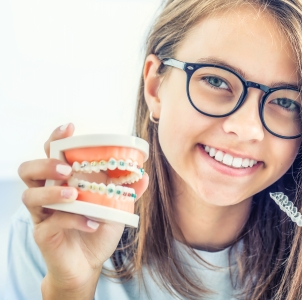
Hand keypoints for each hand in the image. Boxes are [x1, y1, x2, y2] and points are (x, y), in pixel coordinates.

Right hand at [18, 124, 148, 297]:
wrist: (89, 263)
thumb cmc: (98, 228)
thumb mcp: (116, 207)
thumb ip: (127, 190)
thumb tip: (144, 175)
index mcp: (63, 180)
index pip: (51, 153)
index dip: (56, 138)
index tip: (70, 128)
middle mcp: (48, 193)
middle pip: (29, 170)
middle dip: (45, 164)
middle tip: (66, 169)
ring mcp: (43, 214)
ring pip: (29, 195)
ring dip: (52, 191)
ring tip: (74, 194)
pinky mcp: (43, 233)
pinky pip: (51, 222)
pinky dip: (73, 220)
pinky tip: (92, 223)